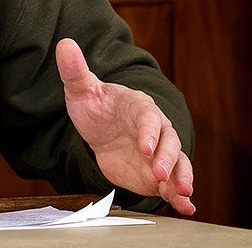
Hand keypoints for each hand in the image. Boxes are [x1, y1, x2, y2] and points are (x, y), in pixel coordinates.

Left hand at [55, 38, 194, 214]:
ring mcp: (159, 153)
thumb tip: (64, 44)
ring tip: (184, 195)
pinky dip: (180, 196)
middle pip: (169, 142)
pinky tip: (186, 208)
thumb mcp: (81, 89)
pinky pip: (172, 184)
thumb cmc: (95, 105)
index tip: (144, 147)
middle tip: (160, 174)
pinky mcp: (157, 173)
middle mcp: (156, 130)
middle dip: (167, 159)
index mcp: (140, 107)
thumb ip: (75, 71)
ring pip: (178, 164)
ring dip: (182, 179)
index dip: (148, 132)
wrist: (101, 127)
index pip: (148, 117)